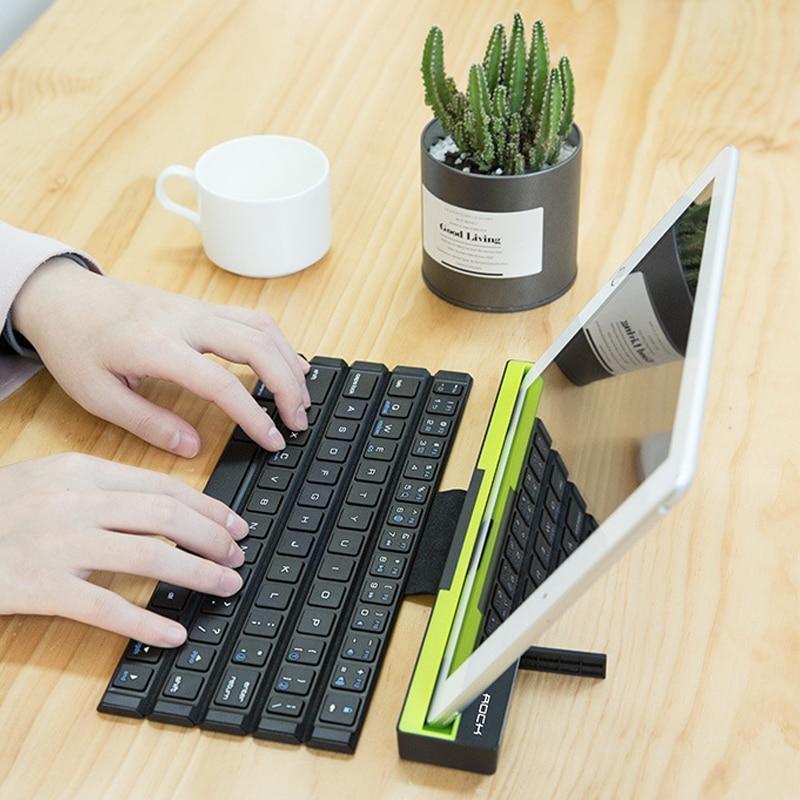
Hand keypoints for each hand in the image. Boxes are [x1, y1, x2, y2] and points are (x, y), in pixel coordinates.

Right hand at [0, 453, 248, 645]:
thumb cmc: (1, 507)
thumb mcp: (52, 478)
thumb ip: (105, 486)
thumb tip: (167, 504)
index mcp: (84, 470)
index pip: (165, 488)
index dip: (209, 508)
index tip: (235, 524)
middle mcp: (78, 502)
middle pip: (167, 518)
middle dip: (213, 538)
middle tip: (238, 555)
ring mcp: (61, 545)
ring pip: (151, 558)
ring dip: (198, 574)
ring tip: (225, 586)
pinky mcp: (43, 588)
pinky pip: (108, 609)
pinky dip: (147, 623)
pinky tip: (173, 633)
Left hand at [11, 257, 310, 456]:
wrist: (63, 297)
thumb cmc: (76, 346)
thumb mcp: (97, 396)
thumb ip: (147, 424)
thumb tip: (193, 448)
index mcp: (156, 347)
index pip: (222, 382)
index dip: (254, 416)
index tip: (273, 440)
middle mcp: (185, 321)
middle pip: (257, 346)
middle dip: (289, 386)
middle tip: (300, 421)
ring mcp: (197, 309)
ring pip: (263, 326)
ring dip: (290, 361)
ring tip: (301, 398)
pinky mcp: (203, 306)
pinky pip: (253, 318)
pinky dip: (278, 342)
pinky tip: (288, 364)